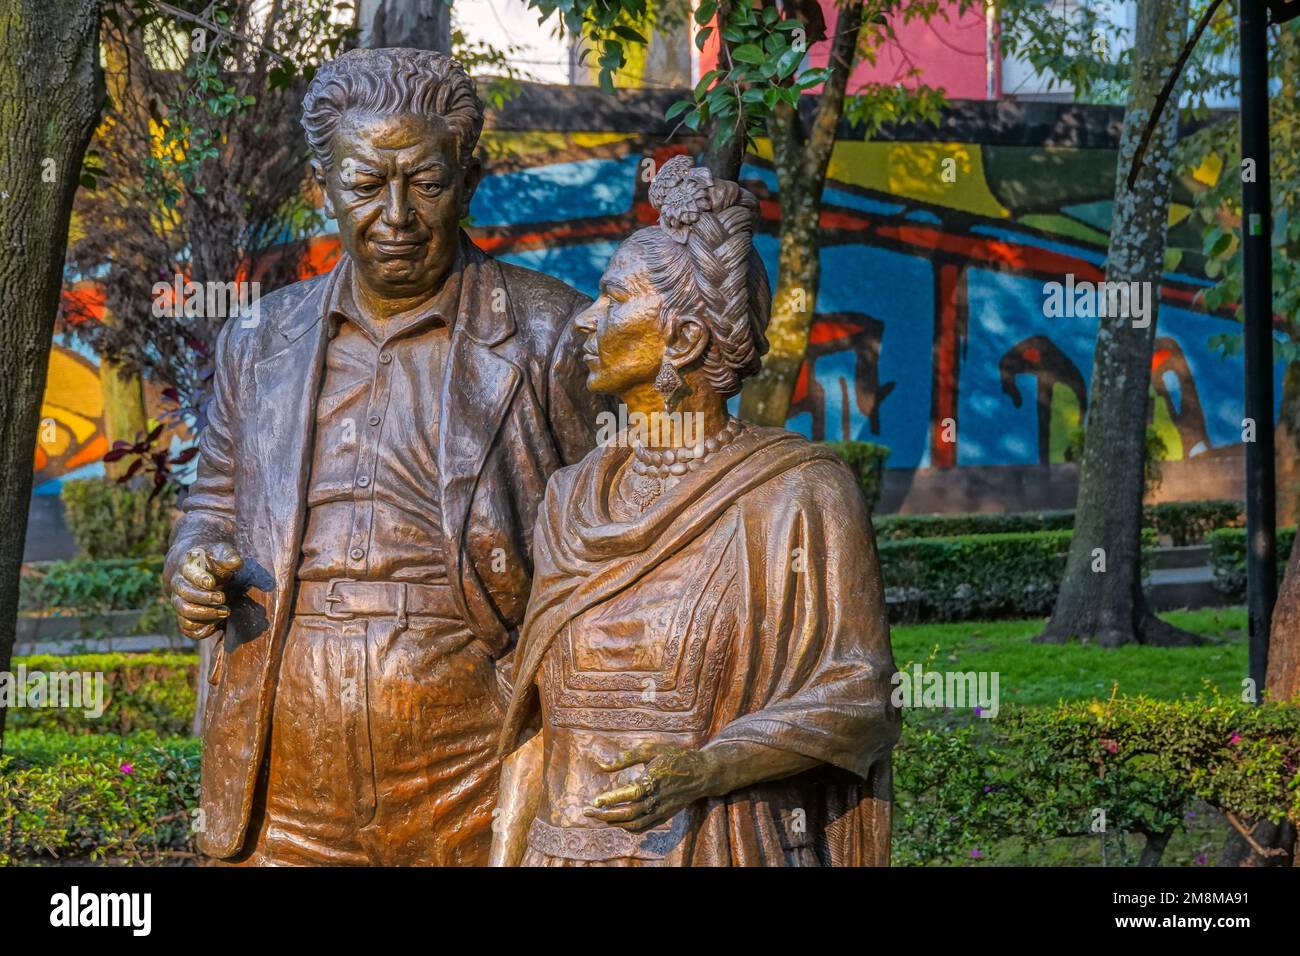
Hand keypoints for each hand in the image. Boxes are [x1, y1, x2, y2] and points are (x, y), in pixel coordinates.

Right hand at [169, 541, 242, 639]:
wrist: (198, 568)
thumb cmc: (213, 559)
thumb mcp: (221, 552)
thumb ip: (228, 556)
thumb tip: (236, 563)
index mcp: (187, 566)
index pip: (188, 573)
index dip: (199, 578)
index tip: (213, 582)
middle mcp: (179, 585)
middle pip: (185, 595)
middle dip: (205, 599)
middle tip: (223, 598)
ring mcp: (179, 601)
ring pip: (185, 612)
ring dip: (206, 615)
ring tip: (226, 612)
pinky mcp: (184, 615)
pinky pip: (187, 628)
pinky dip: (200, 630)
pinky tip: (216, 627)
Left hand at [585, 743, 718, 831]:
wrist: (701, 773)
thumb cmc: (675, 757)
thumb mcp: (651, 749)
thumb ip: (625, 757)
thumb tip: (601, 765)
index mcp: (653, 780)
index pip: (629, 794)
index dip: (611, 799)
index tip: (594, 801)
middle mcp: (657, 799)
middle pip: (628, 814)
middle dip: (605, 816)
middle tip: (588, 812)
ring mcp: (661, 810)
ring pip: (634, 824)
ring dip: (614, 823)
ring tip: (598, 817)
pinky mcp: (664, 816)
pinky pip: (643, 827)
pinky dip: (628, 828)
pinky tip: (617, 822)